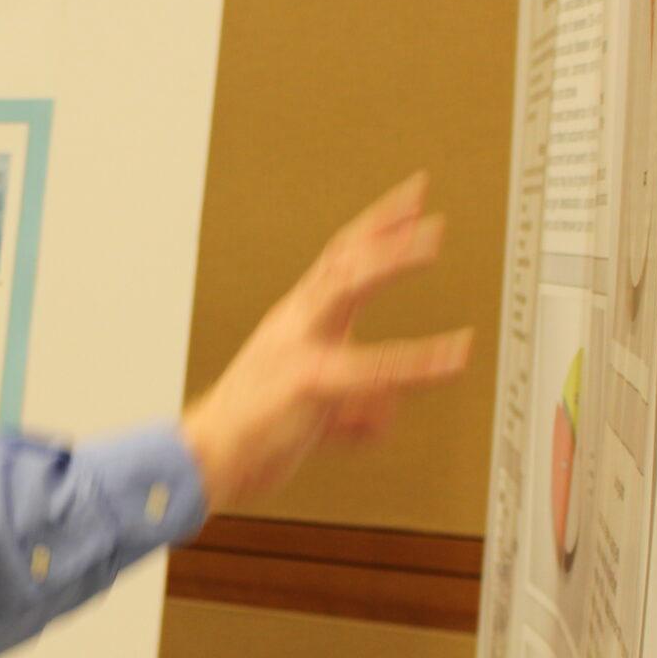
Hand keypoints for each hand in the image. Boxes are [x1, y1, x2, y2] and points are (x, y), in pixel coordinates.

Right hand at [179, 171, 470, 509]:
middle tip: (427, 212)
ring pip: (343, 288)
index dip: (377, 225)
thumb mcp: (315, 407)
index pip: (340, 258)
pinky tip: (449, 359)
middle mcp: (297, 325)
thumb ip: (357, 403)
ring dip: (387, 260)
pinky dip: (415, 362)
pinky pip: (369, 367)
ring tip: (430, 244)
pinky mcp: (307, 384)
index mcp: (298, 321)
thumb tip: (389, 410)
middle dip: (383, 230)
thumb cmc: (251, 428)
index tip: (412, 198)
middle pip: (341, 260)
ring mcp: (299, 350)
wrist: (206, 459)